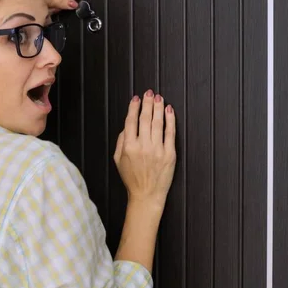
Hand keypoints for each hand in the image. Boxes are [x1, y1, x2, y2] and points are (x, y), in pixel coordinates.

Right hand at [114, 90, 176, 208]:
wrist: (146, 195)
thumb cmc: (131, 178)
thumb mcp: (117, 160)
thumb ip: (120, 141)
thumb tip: (126, 126)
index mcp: (129, 147)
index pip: (131, 121)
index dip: (134, 107)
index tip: (136, 98)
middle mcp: (143, 146)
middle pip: (145, 119)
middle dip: (147, 103)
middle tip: (149, 92)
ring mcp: (157, 150)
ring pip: (158, 123)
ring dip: (158, 108)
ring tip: (159, 98)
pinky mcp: (169, 154)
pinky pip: (170, 133)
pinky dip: (170, 120)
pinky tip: (169, 110)